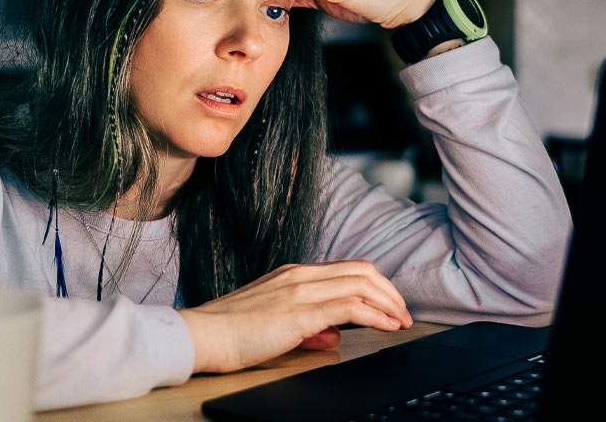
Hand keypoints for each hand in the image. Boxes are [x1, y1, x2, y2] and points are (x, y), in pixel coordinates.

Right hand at [177, 260, 412, 372]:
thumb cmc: (231, 334)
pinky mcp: (300, 311)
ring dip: (389, 303)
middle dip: (390, 292)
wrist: (202, 336)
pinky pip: (350, 306)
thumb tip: (333, 333)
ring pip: (361, 283)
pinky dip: (376, 315)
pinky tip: (386, 326)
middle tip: (403, 314)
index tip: (390, 305)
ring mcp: (300, 290)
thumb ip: (307, 325)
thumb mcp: (275, 323)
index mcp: (293, 274)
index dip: (376, 285)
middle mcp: (300, 275)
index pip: (347, 269)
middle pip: (362, 270)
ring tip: (402, 322)